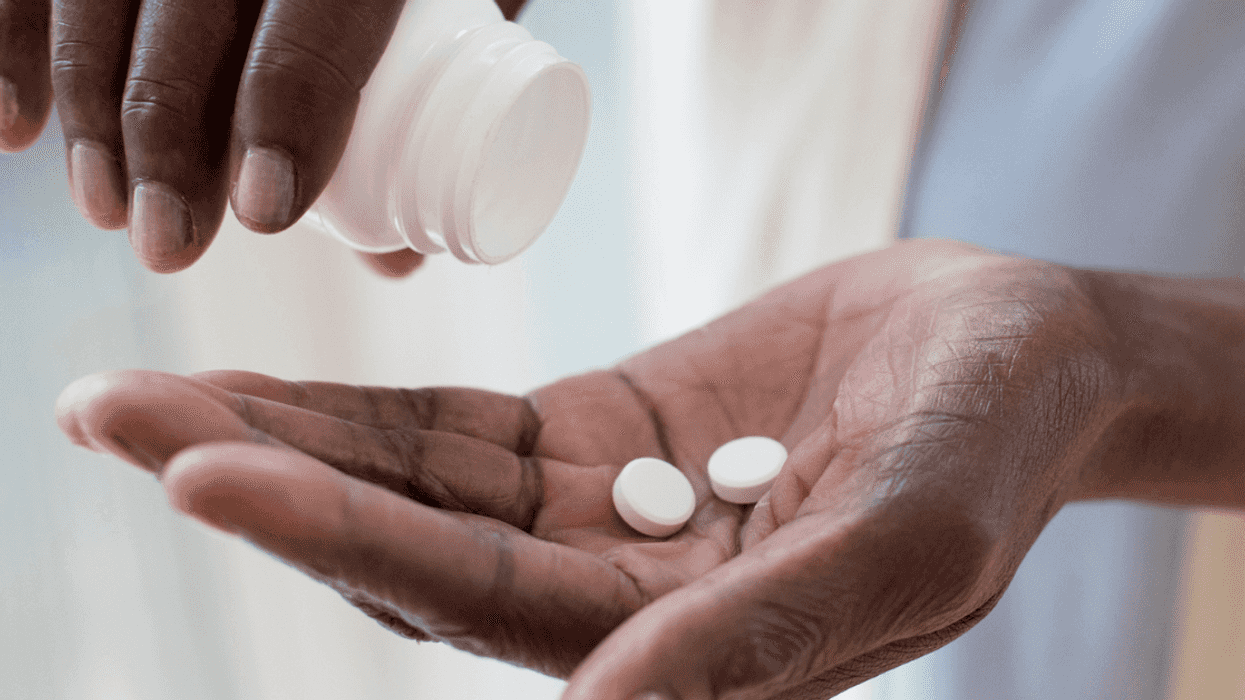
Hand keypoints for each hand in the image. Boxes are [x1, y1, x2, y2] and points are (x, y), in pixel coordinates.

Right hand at [1, 0, 525, 273]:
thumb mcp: (471, 19)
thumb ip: (443, 122)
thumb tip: (394, 261)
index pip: (321, 14)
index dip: (289, 111)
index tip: (264, 214)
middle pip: (195, 7)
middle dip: (169, 135)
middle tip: (171, 244)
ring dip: (93, 107)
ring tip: (106, 211)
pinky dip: (14, 41)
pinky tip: (15, 129)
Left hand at [56, 239, 1121, 697]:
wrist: (1017, 356)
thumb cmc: (994, 450)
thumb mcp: (905, 542)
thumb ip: (761, 640)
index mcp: (676, 648)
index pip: (472, 601)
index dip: (339, 535)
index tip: (204, 470)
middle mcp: (611, 595)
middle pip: (403, 545)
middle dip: (260, 479)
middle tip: (109, 416)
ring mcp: (593, 510)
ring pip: (406, 485)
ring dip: (281, 439)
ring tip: (139, 396)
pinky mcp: (595, 435)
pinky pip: (453, 431)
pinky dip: (357, 409)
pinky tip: (265, 385)